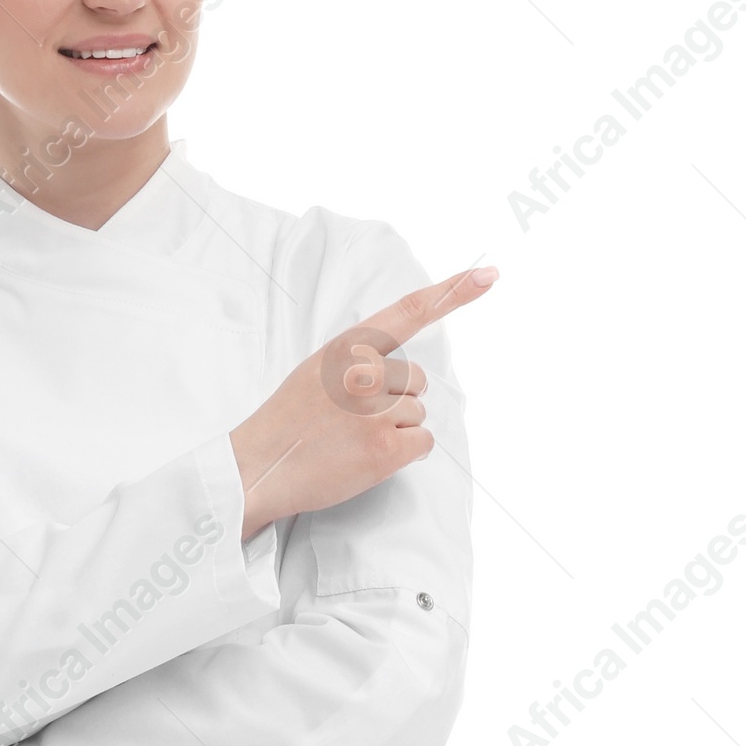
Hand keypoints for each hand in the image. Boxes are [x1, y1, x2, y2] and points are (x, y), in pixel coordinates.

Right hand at [230, 264, 496, 537]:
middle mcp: (363, 371)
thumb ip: (357, 361)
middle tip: (354, 422)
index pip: (409, 311)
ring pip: (418, 414)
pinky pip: (422, 444)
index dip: (453, 291)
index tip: (488, 275)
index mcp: (347, 346)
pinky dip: (403, 455)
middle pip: (418, 381)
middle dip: (397, 402)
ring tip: (352, 442)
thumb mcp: (316, 371)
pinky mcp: (384, 448)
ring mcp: (374, 410)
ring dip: (396, 432)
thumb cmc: (287, 424)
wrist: (256, 470)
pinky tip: (366, 459)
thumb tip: (404, 371)